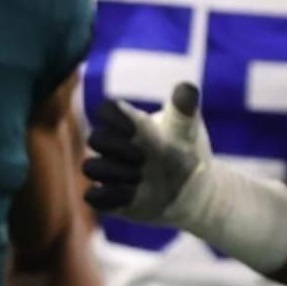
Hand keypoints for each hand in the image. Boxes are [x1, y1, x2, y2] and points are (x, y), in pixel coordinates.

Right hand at [83, 83, 206, 222]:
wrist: (195, 190)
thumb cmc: (187, 151)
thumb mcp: (188, 129)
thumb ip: (184, 108)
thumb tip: (186, 87)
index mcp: (131, 124)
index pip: (106, 111)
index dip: (112, 117)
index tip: (133, 128)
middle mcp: (116, 147)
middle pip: (94, 138)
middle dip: (115, 147)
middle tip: (143, 158)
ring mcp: (112, 172)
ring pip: (91, 167)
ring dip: (113, 172)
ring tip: (140, 177)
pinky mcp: (113, 198)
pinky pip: (94, 197)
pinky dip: (108, 196)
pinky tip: (132, 195)